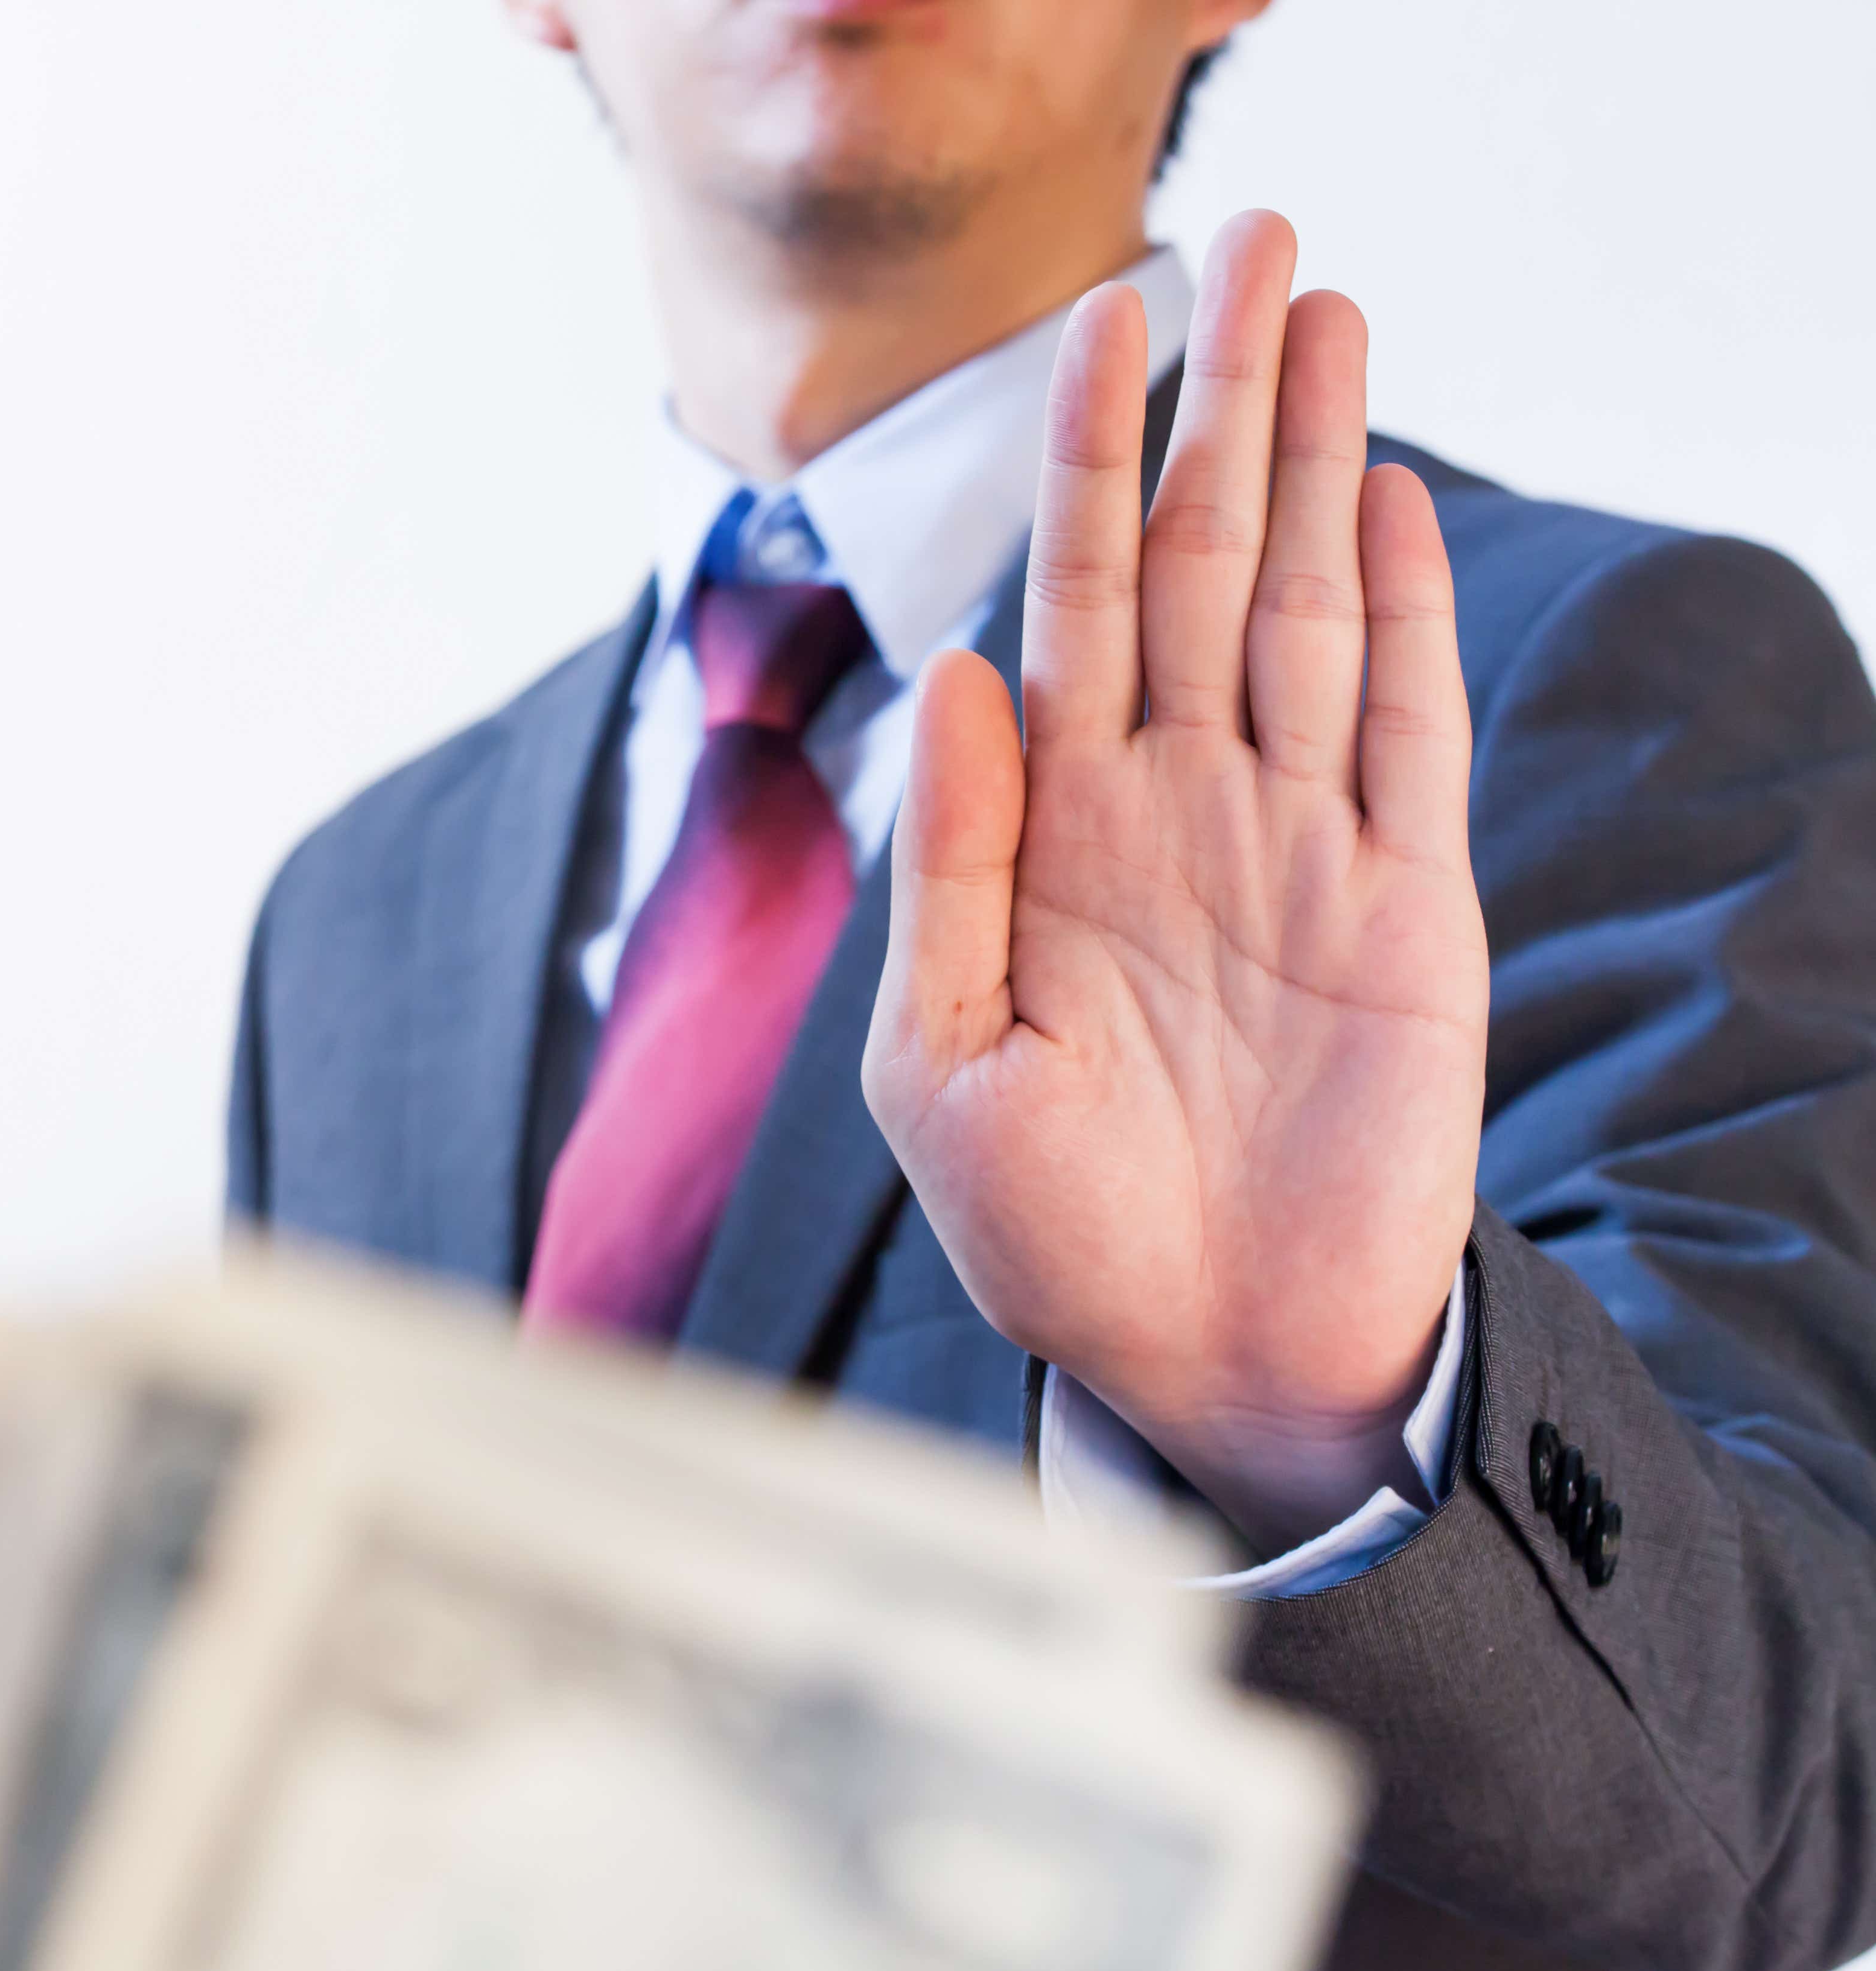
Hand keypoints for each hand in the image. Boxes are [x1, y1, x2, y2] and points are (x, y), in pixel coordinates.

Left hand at [861, 213, 1488, 1558]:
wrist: (1201, 1356)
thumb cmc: (1053, 1231)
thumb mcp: (940, 1059)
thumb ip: (952, 862)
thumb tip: (954, 669)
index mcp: (1055, 835)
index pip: (1076, 598)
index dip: (1091, 454)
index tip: (1106, 314)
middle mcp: (1175, 808)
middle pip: (1206, 560)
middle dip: (1221, 404)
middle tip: (1257, 238)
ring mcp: (1294, 845)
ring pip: (1314, 606)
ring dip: (1320, 460)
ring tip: (1327, 313)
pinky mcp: (1401, 905)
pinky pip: (1406, 729)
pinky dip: (1407, 613)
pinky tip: (1387, 497)